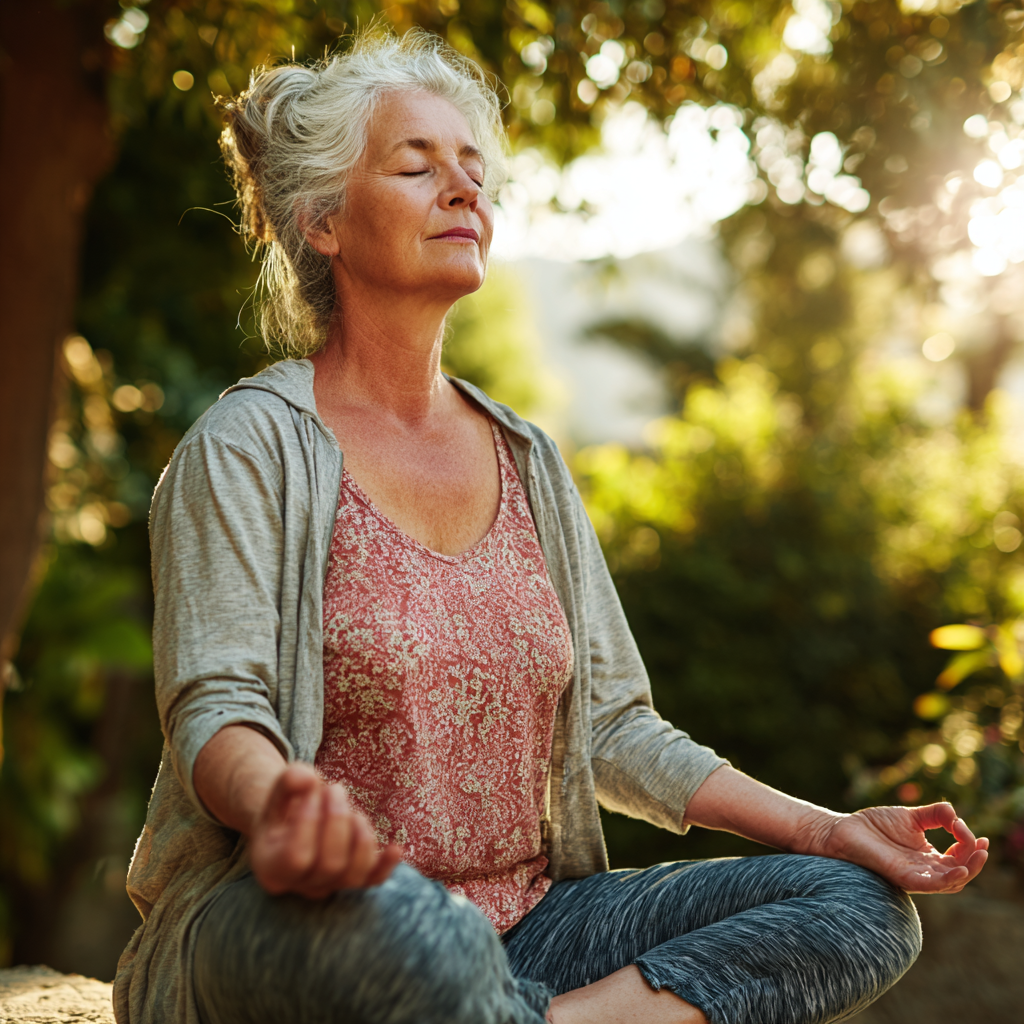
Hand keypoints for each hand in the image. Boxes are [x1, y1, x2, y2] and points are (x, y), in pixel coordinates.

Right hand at [249, 762, 402, 897]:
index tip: (312, 790)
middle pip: (329, 865)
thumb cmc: (288, 803)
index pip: (296, 857)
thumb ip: (289, 779)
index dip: (309, 821)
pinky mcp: (354, 880)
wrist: (295, 820)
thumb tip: (308, 779)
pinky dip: (386, 865)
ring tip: (353, 809)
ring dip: (360, 836)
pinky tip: (396, 848)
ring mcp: (329, 886)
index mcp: (271, 866)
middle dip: (338, 820)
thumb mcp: (281, 788)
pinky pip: (373, 881)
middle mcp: (299, 885)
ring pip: (353, 875)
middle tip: (336, 788)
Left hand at [815, 802, 988, 893]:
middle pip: (959, 874)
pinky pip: (929, 885)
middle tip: (983, 847)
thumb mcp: (911, 816)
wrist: (844, 829)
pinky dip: (947, 880)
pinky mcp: (902, 876)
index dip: (971, 848)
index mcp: (927, 857)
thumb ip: (936, 814)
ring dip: (967, 870)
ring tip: (978, 855)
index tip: (979, 835)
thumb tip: (957, 816)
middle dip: (975, 862)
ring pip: (950, 883)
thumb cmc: (874, 825)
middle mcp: (924, 870)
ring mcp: (914, 875)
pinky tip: (958, 869)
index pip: (958, 858)